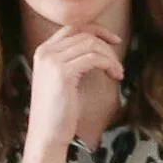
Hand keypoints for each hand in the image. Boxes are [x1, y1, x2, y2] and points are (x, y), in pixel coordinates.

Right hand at [27, 22, 126, 155]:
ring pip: (91, 44)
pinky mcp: (62, 72)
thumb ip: (72, 60)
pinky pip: (94, 58)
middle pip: (84, 34)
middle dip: (107, 45)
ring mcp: (52, 61)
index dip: (97, 30)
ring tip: (118, 73)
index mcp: (43, 51)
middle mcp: (45, 52)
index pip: (73, 27)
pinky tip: (114, 76)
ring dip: (110, 57)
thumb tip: (98, 46)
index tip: (114, 40)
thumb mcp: (63, 79)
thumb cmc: (58, 111)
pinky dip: (109, 64)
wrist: (46, 135)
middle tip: (118, 64)